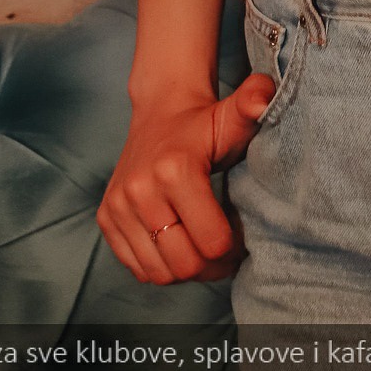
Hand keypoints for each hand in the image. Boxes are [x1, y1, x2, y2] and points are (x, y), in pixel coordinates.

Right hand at [98, 72, 275, 284]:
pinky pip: (136, 267)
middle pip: (184, 264)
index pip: (211, 242)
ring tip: (201, 250)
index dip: (232, 248)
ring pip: (158, 273)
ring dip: (185, 271)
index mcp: (175, 170)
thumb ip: (253, 103)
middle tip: (224, 253)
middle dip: (211, 267)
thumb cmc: (204, 124)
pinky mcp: (106, 217)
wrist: (161, 112)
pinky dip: (160, 267)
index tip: (239, 236)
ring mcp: (119, 205)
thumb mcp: (231, 115)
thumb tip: (263, 97)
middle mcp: (141, 190)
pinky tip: (177, 244)